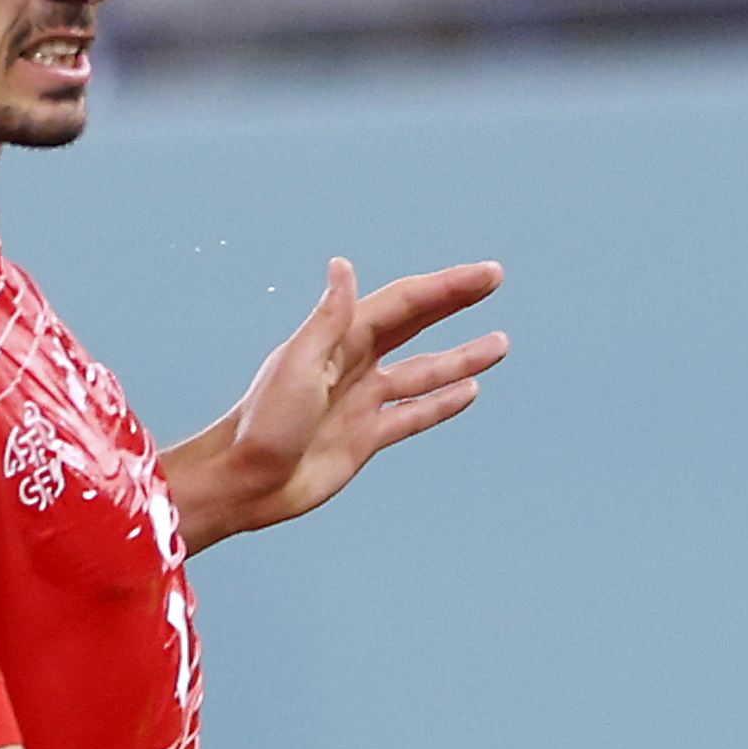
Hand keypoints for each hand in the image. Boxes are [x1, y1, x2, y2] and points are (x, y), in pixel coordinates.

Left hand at [169, 257, 508, 550]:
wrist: (247, 481)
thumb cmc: (263, 422)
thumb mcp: (298, 365)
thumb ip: (327, 320)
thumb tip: (344, 267)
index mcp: (339, 341)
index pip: (404, 304)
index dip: (446, 288)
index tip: (486, 276)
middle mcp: (355, 364)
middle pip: (417, 325)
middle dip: (455, 302)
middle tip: (495, 280)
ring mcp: (363, 401)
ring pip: (425, 371)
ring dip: (462, 356)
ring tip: (500, 343)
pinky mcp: (368, 437)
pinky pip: (415, 414)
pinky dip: (443, 402)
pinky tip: (469, 391)